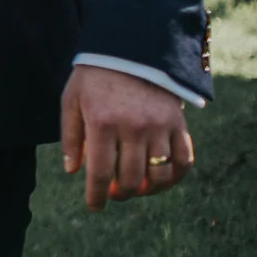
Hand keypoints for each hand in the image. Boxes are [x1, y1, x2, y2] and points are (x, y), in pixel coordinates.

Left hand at [62, 65, 193, 209]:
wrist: (131, 50)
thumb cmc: (95, 78)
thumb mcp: (72, 101)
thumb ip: (71, 137)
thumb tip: (73, 172)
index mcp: (103, 123)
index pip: (101, 173)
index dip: (97, 196)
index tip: (94, 206)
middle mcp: (133, 127)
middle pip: (132, 179)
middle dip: (120, 193)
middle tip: (114, 193)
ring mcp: (160, 127)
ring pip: (160, 175)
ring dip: (147, 190)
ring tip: (136, 187)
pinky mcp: (178, 124)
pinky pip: (184, 161)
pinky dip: (175, 177)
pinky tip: (161, 180)